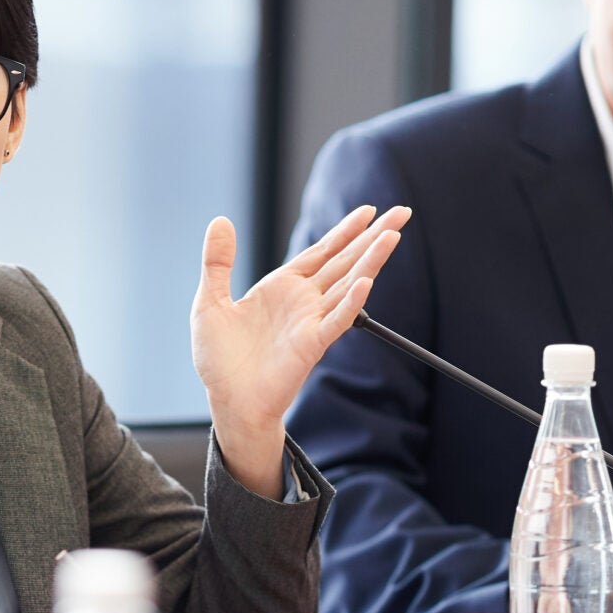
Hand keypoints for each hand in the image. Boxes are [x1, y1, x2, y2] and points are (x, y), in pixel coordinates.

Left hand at [190, 205, 409, 494]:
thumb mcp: (211, 301)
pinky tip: (365, 282)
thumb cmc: (220, 359)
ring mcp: (310, 322)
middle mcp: (303, 301)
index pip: (321, 251)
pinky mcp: (310, 345)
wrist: (228, 401)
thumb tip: (220, 221)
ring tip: (392, 236)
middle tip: (401, 213)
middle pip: (344, 261)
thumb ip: (218, 263)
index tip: (369, 211)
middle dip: (372, 236)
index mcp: (282, 287)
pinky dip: (351, 302)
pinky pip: (335, 321)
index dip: (345, 230)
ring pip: (347, 284)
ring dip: (369, 261)